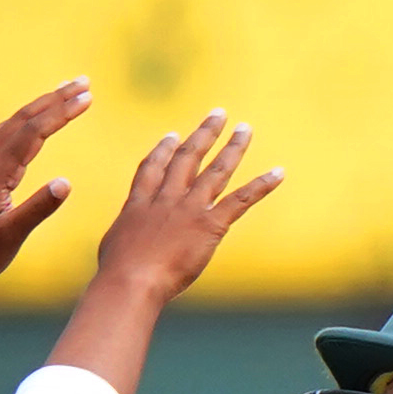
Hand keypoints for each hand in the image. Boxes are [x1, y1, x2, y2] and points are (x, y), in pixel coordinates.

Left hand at [0, 80, 91, 289]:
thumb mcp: (9, 237)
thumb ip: (38, 210)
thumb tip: (66, 183)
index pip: (34, 132)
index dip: (62, 112)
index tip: (88, 98)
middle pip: (23, 119)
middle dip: (55, 99)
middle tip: (84, 82)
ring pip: (9, 125)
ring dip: (37, 107)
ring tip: (59, 94)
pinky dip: (16, 123)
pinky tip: (19, 126)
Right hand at [86, 111, 278, 304]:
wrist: (132, 279)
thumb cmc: (117, 271)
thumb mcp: (113, 246)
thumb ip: (125, 237)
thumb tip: (123, 246)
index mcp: (141, 203)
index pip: (153, 169)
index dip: (164, 150)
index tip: (173, 136)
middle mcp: (167, 198)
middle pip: (188, 158)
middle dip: (204, 134)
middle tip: (218, 115)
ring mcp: (190, 208)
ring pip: (216, 171)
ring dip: (233, 148)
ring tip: (245, 129)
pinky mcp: (210, 224)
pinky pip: (240, 200)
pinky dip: (261, 185)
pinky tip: (279, 173)